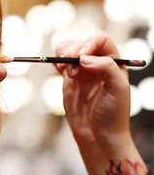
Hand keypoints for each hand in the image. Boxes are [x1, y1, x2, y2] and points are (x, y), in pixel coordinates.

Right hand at [55, 31, 131, 152]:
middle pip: (81, 42)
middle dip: (72, 50)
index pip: (100, 39)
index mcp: (114, 62)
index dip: (88, 43)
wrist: (98, 135)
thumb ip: (106, 68)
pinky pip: (60, 62)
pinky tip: (59, 70)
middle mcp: (97, 63)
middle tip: (70, 68)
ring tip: (65, 70)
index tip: (80, 58)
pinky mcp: (69, 79)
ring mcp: (82, 71)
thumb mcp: (118, 89)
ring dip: (62, 55)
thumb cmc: (113, 115)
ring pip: (68, 49)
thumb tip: (84, 58)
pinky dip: (56, 61)